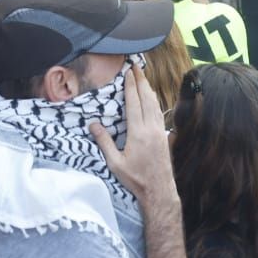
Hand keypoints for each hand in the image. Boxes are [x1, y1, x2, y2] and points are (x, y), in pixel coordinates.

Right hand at [91, 63, 173, 202]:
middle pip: (147, 98)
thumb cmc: (135, 179)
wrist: (159, 191)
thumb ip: (104, 142)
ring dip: (148, 89)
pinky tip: (152, 99)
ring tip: (143, 77)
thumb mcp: (115, 163)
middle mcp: (151, 129)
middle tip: (136, 66)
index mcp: (138, 133)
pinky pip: (160, 113)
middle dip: (141, 81)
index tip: (128, 72)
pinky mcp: (164, 137)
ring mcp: (160, 132)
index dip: (130, 86)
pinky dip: (155, 101)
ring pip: (155, 104)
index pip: (134, 103)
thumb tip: (93, 124)